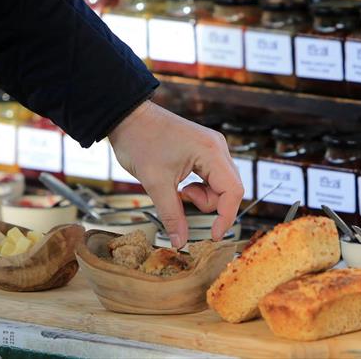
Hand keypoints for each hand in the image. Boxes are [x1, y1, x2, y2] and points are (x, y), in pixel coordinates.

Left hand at [109, 101, 243, 247]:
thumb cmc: (140, 142)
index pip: (233, 191)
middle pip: (230, 188)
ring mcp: (212, 147)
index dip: (226, 217)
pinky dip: (200, 186)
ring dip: (203, 195)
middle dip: (209, 203)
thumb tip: (180, 242)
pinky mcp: (204, 149)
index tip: (212, 236)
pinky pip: (212, 176)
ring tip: (179, 189)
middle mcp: (217, 147)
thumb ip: (171, 215)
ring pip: (221, 184)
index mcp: (211, 152)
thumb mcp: (155, 183)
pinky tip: (182, 183)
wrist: (127, 117)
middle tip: (183, 199)